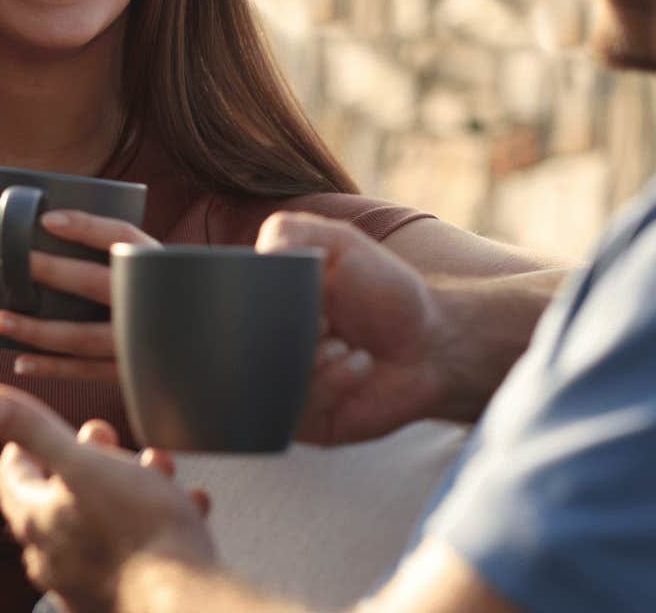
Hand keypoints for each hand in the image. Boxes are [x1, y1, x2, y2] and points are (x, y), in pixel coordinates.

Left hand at [0, 210, 159, 381]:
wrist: (207, 349)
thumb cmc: (169, 302)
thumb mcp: (156, 271)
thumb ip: (120, 258)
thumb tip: (54, 233)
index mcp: (158, 266)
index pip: (122, 236)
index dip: (85, 226)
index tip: (47, 220)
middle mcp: (152, 303)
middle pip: (95, 282)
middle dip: (53, 272)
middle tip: (15, 264)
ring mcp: (142, 341)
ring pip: (82, 336)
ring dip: (36, 329)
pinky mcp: (133, 372)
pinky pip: (86, 371)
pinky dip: (53, 368)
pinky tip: (21, 362)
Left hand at [0, 384, 213, 612]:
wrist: (183, 600)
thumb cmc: (138, 529)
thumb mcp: (84, 464)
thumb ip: (35, 430)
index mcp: (38, 521)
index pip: (12, 476)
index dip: (22, 443)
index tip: (40, 425)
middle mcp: (53, 558)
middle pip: (57, 497)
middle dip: (86, 458)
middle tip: (105, 437)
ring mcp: (86, 583)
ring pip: (101, 520)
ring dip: (130, 486)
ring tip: (158, 468)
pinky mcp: (120, 598)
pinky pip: (134, 551)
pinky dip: (156, 523)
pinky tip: (188, 506)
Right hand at [256, 212, 448, 444]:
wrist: (432, 341)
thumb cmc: (384, 290)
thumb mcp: (338, 243)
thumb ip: (289, 232)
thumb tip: (253, 257)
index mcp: (261, 307)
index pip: (223, 308)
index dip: (248, 302)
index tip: (288, 293)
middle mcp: (264, 350)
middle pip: (235, 351)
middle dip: (281, 335)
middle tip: (321, 322)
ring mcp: (282, 389)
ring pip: (262, 384)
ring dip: (308, 360)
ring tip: (341, 343)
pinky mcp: (307, 424)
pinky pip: (296, 413)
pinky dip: (332, 382)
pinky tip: (359, 363)